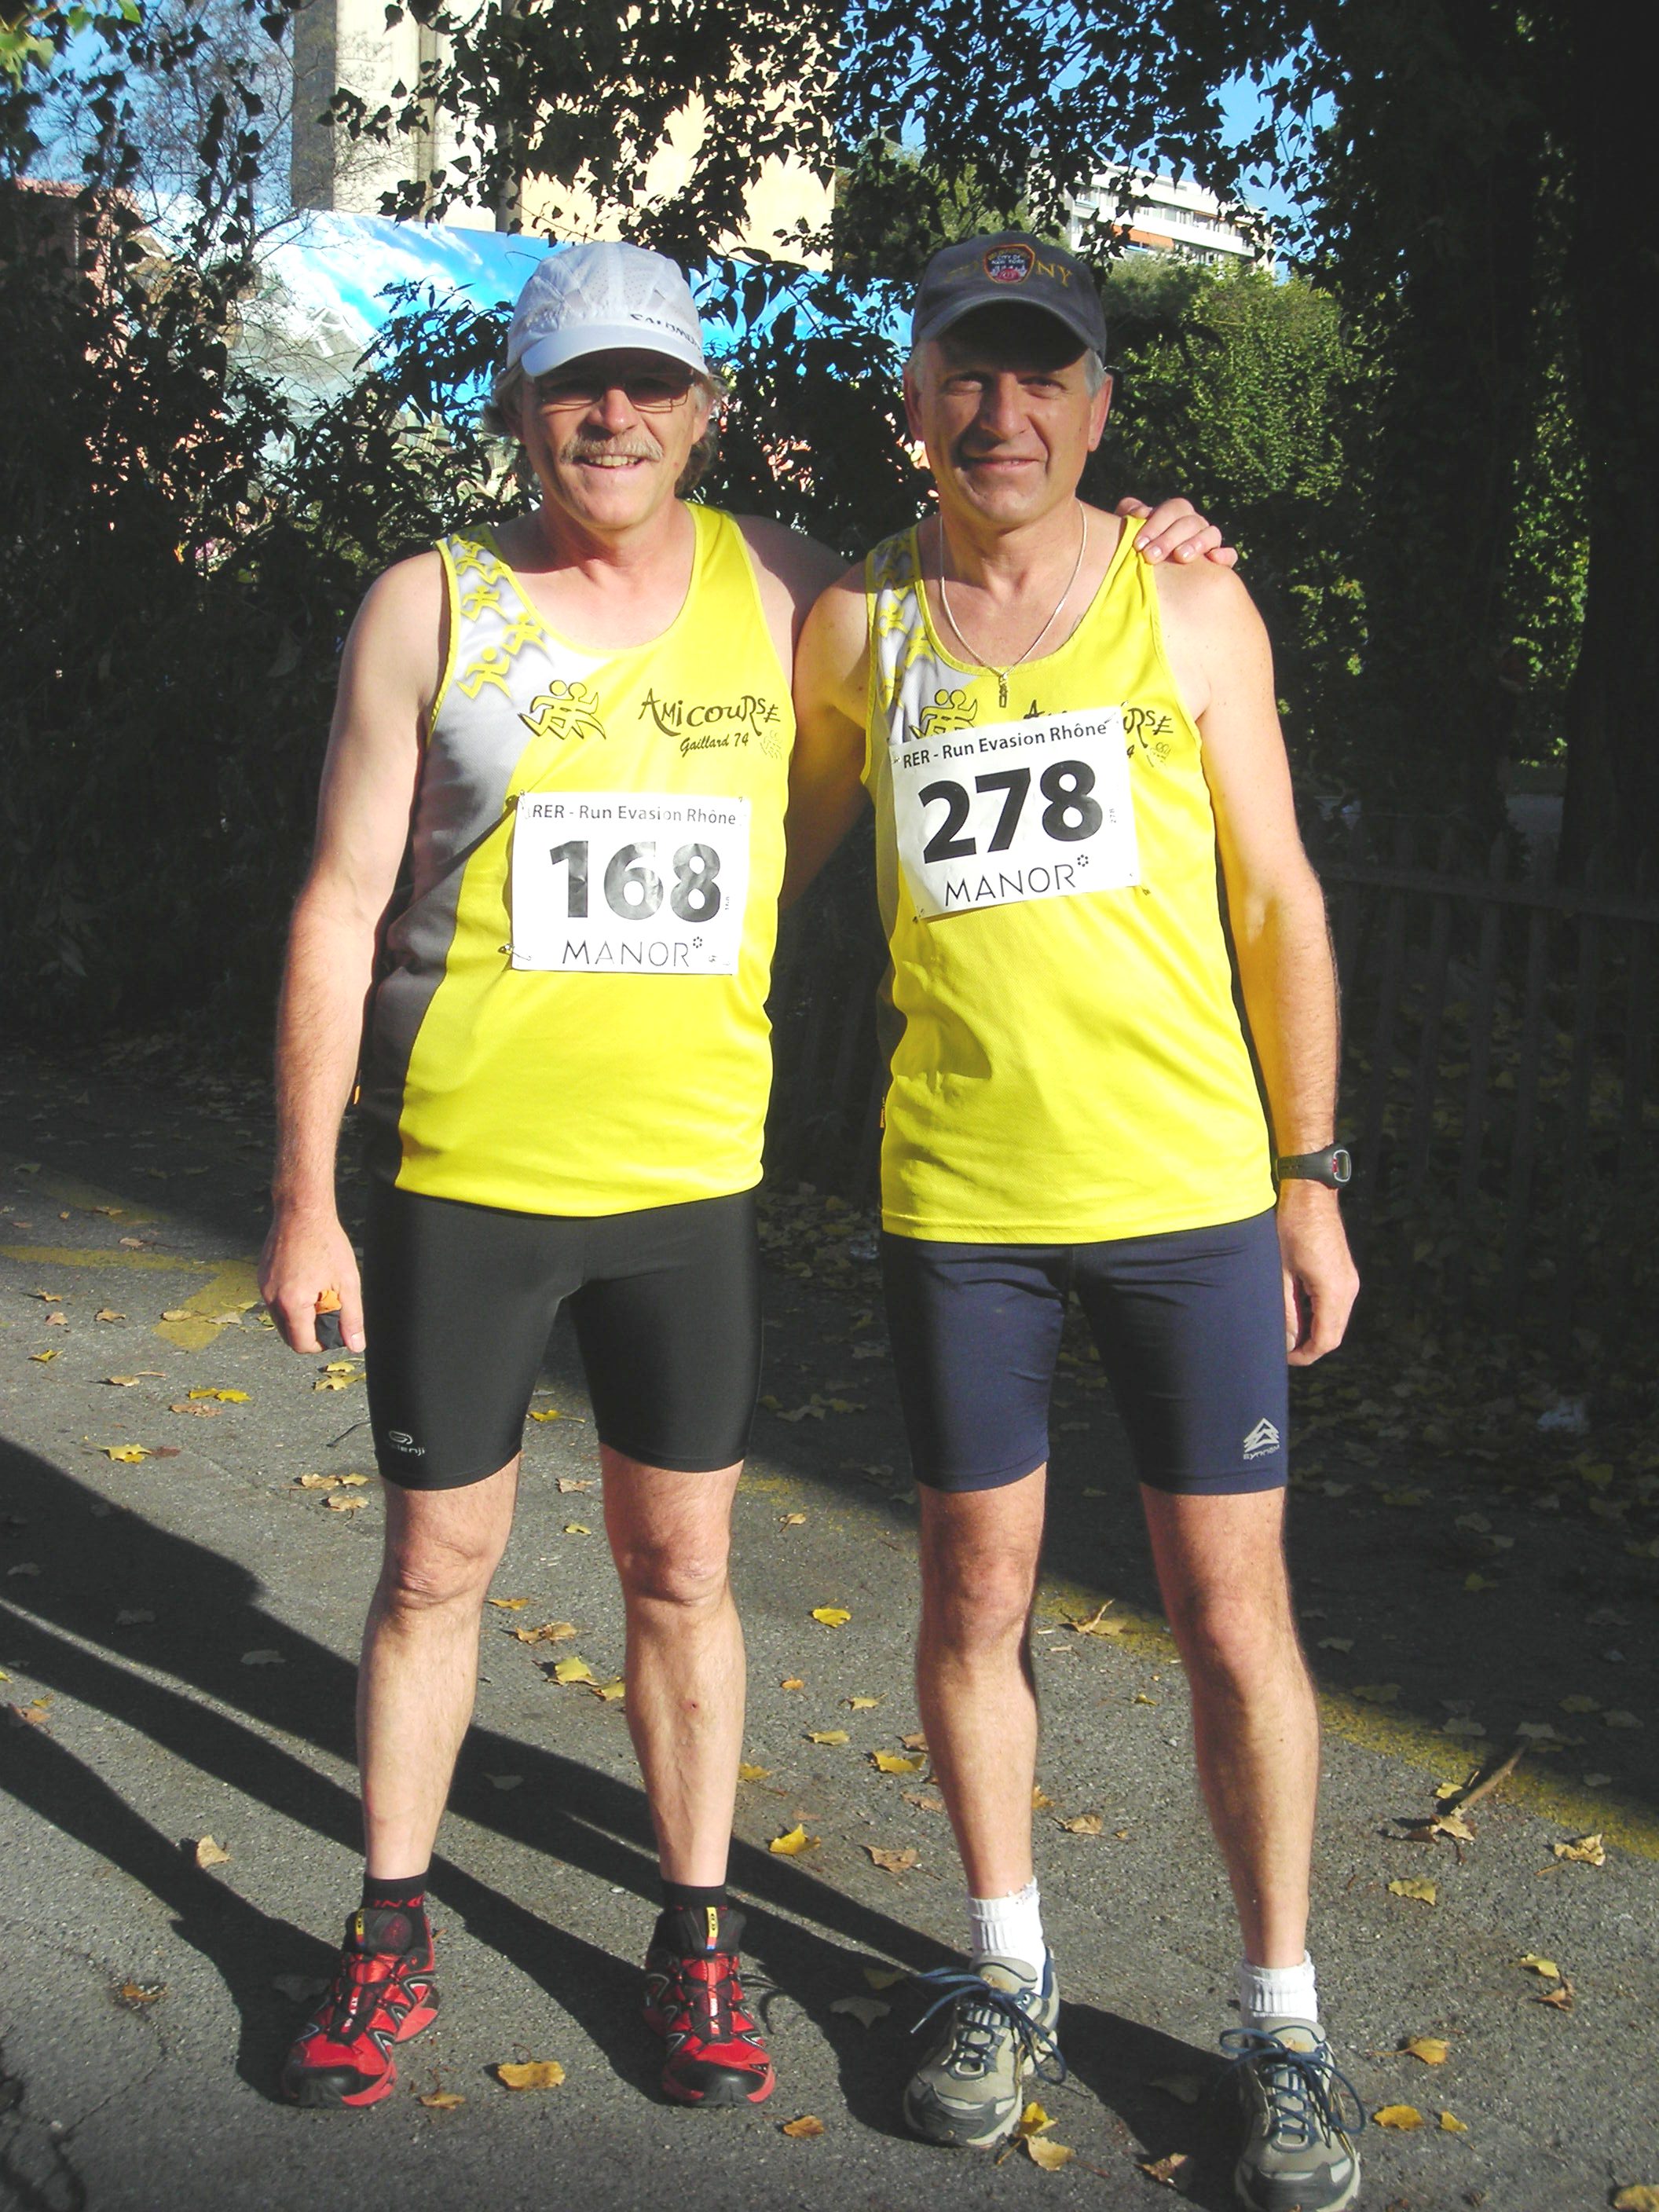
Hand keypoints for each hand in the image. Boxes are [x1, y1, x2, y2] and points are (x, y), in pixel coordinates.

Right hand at [260, 1205, 365, 1353]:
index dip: (321, 1344)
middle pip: (288, 1335)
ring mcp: (263, 1286)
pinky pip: (274, 1300)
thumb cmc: (326, 1241)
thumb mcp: (347, 1282)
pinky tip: (307, 1282)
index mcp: (292, 1303)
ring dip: (300, 1316)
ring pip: (281, 1318)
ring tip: (319, 1294)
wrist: (302, 1211)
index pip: (301, 1344)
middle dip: (310, 1331)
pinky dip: (290, 1300)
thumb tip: (355, 1345)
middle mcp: (271, 1298)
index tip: (334, 1332)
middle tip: (329, 1312)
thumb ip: (352, 1317)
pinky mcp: (261, 1276)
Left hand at [1115, 495, 1237, 567]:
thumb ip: (1130, 516)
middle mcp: (1195, 525)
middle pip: (1190, 522)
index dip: (1156, 523)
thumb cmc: (1141, 551)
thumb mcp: (1131, 534)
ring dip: (1196, 543)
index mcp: (1177, 515)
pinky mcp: (1221, 560)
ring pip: (1211, 534)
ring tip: (1180, 557)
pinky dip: (1225, 555)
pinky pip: (1230, 555)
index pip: (1173, 510)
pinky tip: (1214, 560)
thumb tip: (1136, 511)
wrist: (1155, 578)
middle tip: (1150, 556)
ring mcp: (1209, 541)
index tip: (1138, 543)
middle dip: (1169, 538)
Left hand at [1276, 1185, 1357, 1365]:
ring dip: (1314, 1331)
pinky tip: (1297, 1313)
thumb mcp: (1281, 1271)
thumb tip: (1287, 1342)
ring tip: (1286, 1332)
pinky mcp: (1344, 1273)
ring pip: (1336, 1320)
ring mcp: (1349, 1280)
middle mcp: (1348, 1288)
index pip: (1326, 1340)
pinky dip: (1319, 1316)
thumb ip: (1286, 1310)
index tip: (1284, 1358)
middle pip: (1334, 1334)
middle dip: (1310, 1347)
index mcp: (1334, 1290)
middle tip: (1282, 1349)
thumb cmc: (1291, 1227)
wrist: (1310, 1193)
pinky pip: (1336, 1305)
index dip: (1305, 1355)